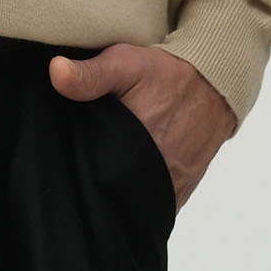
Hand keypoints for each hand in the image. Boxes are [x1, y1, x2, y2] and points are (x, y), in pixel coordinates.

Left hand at [47, 42, 235, 212]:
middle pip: (114, 193)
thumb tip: (56, 72)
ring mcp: (170, 187)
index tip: (67, 161)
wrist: (213, 85)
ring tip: (103, 179)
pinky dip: (139, 200)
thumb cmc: (166, 74)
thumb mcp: (125, 63)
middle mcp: (157, 173)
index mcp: (138, 145)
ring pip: (133, 204)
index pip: (95, 175)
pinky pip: (153, 207)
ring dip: (119, 194)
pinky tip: (125, 186)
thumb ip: (90, 73)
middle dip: (98, 184)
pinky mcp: (180, 192)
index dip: (78, 170)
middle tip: (83, 169)